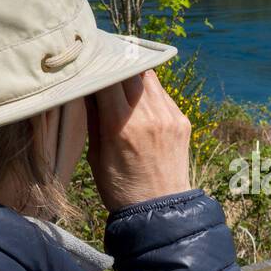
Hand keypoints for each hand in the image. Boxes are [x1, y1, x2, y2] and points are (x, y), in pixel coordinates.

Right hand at [86, 70, 191, 211]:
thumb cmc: (119, 188)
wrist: (159, 210)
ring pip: (149, 78)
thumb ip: (93, 117)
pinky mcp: (182, 121)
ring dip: (134, 74)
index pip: (108, 77)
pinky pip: (163, 94)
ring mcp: (169, 117)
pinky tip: (140, 100)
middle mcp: (148, 116)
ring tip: (121, 76)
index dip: (97, 65)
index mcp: (121, 125)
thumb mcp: (96, 155)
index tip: (88, 61)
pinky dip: (149, 91)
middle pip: (131, 70)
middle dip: (115, 64)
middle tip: (103, 61)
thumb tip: (87, 86)